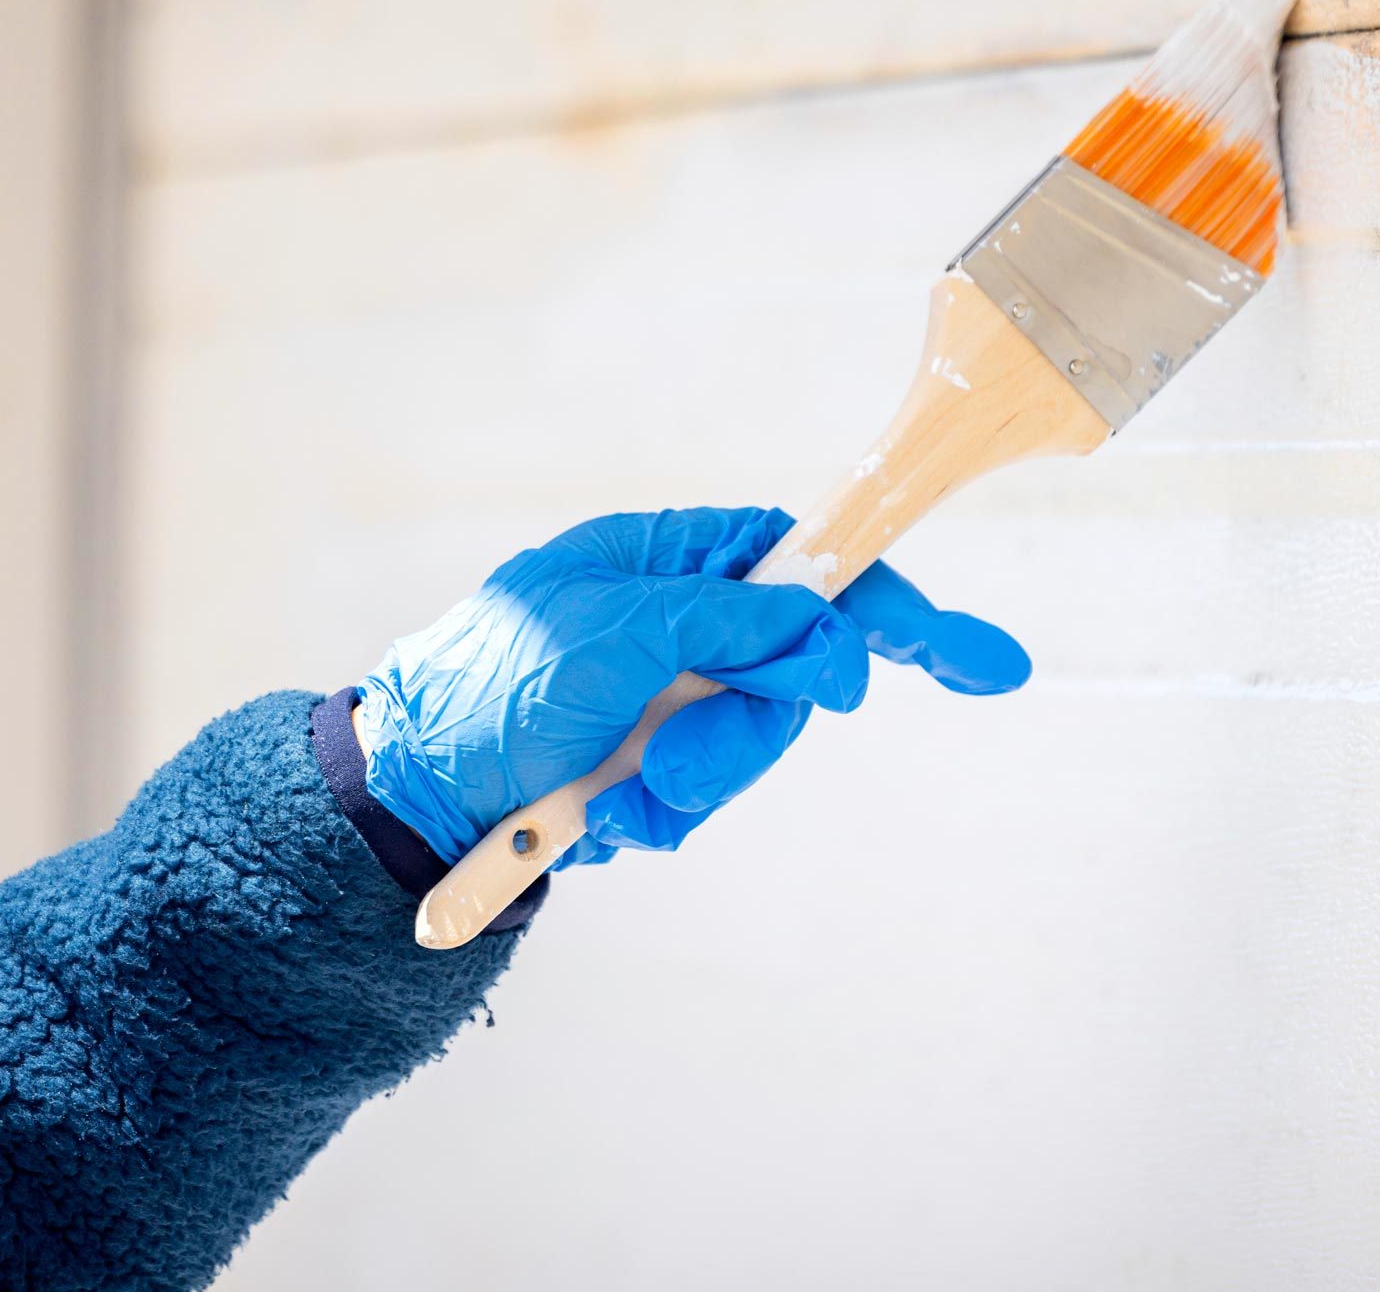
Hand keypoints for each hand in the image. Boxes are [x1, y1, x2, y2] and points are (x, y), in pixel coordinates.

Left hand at [353, 506, 1028, 865]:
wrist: (407, 800)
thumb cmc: (491, 686)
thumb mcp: (612, 633)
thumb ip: (730, 622)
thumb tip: (825, 628)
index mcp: (669, 562)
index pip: (808, 563)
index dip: (890, 606)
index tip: (973, 659)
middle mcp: (679, 625)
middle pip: (793, 670)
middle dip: (748, 728)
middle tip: (679, 759)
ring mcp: (666, 699)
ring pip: (753, 744)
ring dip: (693, 781)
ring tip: (617, 794)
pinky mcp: (650, 767)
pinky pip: (702, 798)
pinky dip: (658, 817)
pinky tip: (598, 815)